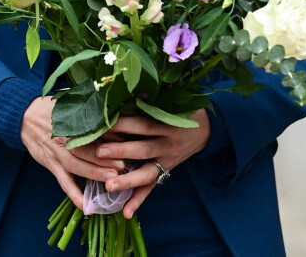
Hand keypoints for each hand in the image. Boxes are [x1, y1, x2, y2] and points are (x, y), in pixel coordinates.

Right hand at [20, 96, 124, 208]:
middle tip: (123, 164)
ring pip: (76, 165)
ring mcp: (56, 152)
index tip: (124, 140)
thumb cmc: (52, 107)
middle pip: (84, 148)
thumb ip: (88, 105)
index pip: (90, 127)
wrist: (25, 116)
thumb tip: (112, 109)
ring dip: (94, 173)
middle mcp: (63, 137)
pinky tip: (86, 205)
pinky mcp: (50, 164)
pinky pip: (63, 181)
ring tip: (112, 178)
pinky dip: (74, 194)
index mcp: (69, 119)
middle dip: (104, 157)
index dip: (108, 135)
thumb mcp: (69, 100)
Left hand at [95, 109, 210, 217]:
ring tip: (109, 185)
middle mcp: (168, 144)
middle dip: (120, 150)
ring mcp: (167, 160)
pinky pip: (152, 188)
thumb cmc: (183, 111)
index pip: (143, 124)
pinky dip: (139, 200)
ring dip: (127, 180)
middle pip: (143, 148)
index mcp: (168, 124)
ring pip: (146, 172)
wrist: (206, 130)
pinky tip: (126, 212)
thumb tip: (126, 92)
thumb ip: (152, 102)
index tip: (103, 122)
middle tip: (99, 152)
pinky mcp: (166, 172)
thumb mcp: (172, 103)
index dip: (124, 123)